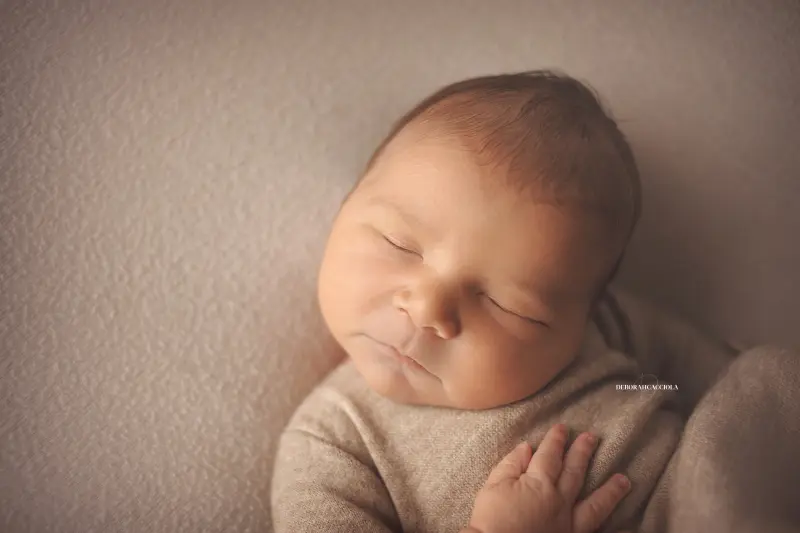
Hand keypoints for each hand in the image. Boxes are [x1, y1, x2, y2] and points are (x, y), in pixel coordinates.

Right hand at [465, 424, 631, 532]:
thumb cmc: (491, 519)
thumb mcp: (493, 486)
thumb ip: (511, 465)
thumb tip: (526, 447)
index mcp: (539, 483)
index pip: (550, 455)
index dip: (556, 440)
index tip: (563, 427)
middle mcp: (559, 501)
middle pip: (575, 472)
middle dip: (583, 453)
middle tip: (592, 438)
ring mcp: (568, 524)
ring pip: (595, 505)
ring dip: (610, 491)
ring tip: (624, 480)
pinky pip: (594, 528)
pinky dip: (607, 522)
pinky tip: (617, 520)